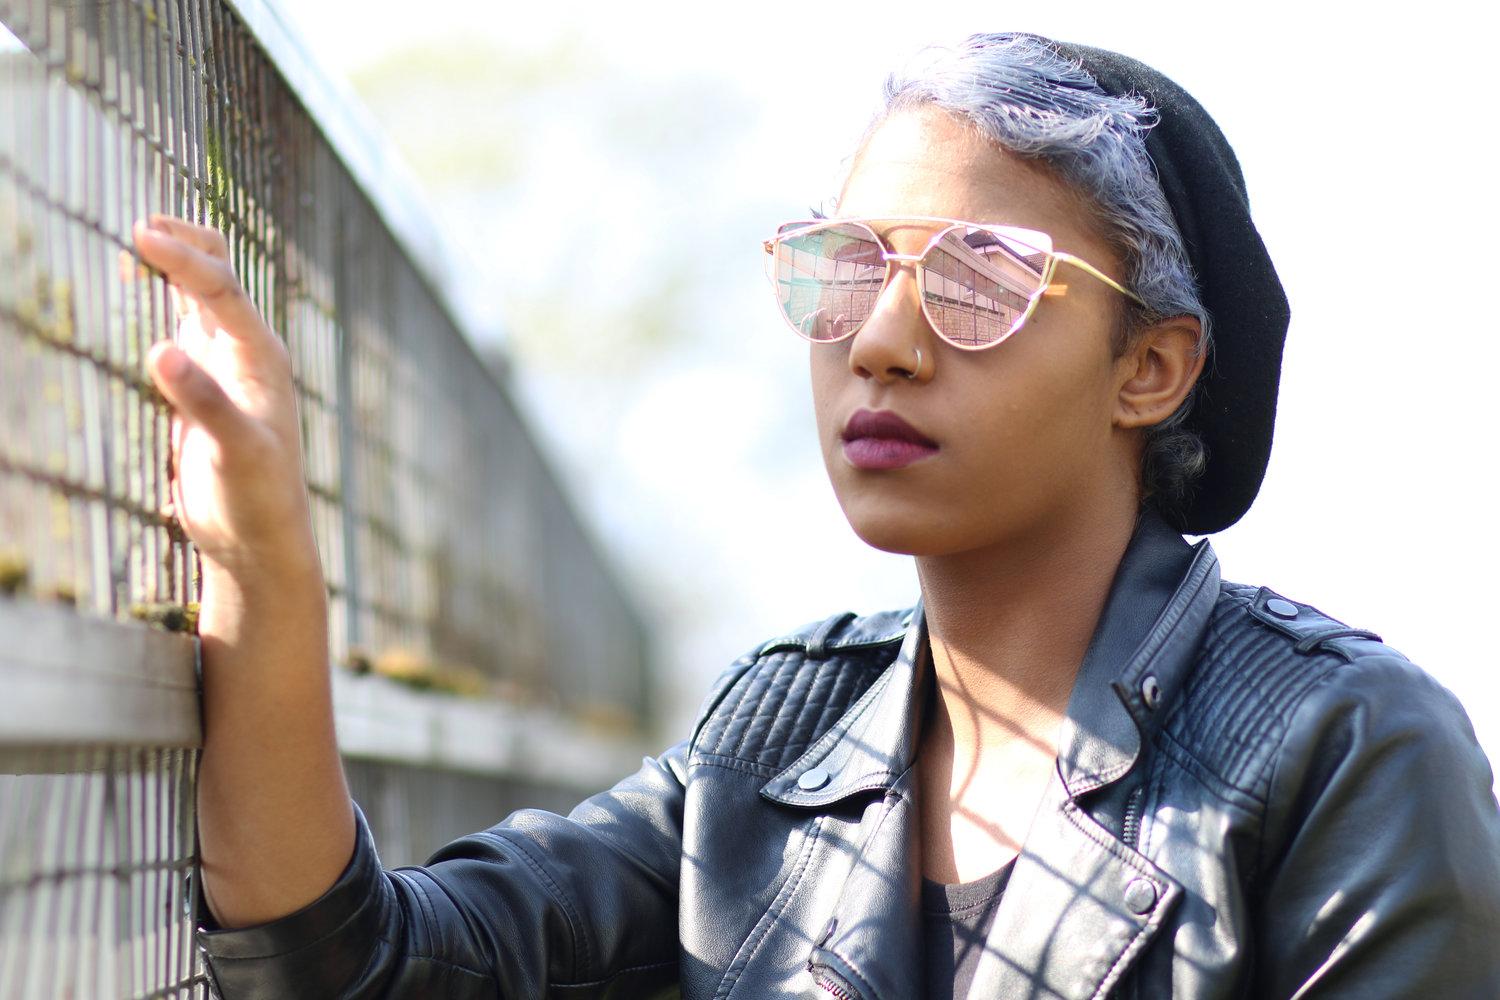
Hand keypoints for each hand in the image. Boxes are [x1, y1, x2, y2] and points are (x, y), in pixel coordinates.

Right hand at [134, 215, 321, 586]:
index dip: (181, 258)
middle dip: (186, 244)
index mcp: (264, 358)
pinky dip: (166, 298)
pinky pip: (188, 326)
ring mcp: (226, 367)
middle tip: (140, 225)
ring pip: (203, 297)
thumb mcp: (235, 453)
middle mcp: (249, 353)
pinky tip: (139, 290)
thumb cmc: (258, 499)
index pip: (221, 290)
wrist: (258, 537)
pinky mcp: (205, 386)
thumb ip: (203, 403)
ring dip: (176, 266)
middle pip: (220, 277)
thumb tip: (163, 350)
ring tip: (138, 241)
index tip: (138, 234)